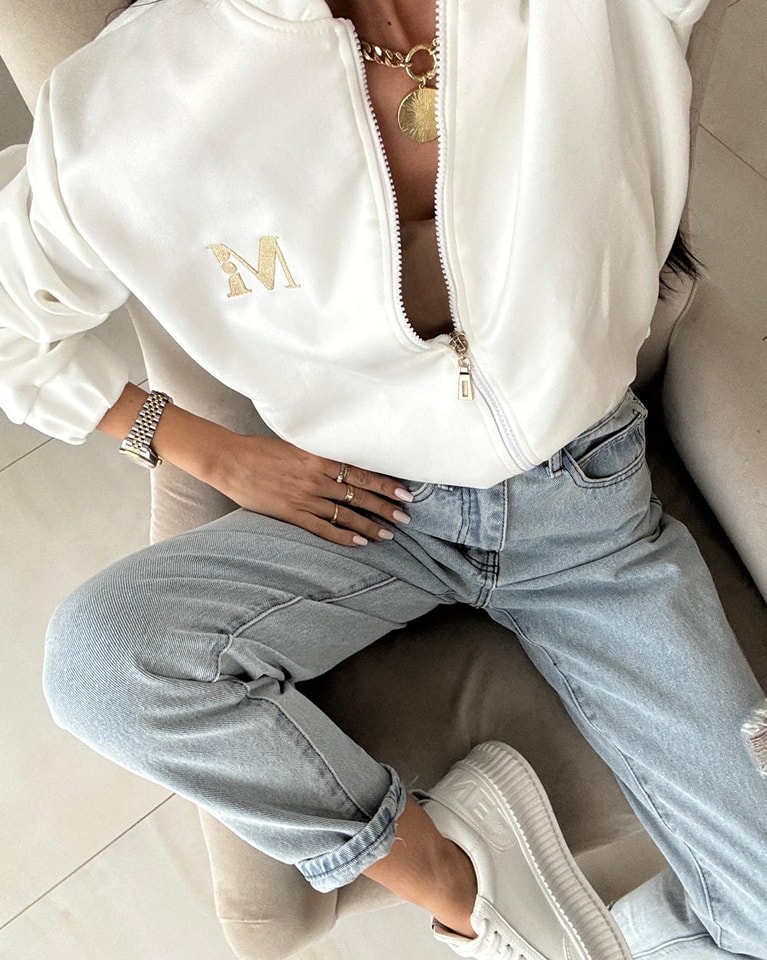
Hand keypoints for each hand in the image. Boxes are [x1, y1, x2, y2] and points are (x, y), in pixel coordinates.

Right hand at [215, 434, 413, 546]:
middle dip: (385, 507)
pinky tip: (360, 543)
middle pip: (359, 495)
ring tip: (389, 533)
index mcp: (319, 457)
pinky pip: (323, 529)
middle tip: (406, 517)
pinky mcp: (291, 513)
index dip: (385, 484)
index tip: (404, 492)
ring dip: (370, 525)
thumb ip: (318, 454)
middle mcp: (316, 478)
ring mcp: (305, 497)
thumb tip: (339, 461)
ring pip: (346, 514)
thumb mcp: (294, 444)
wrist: (229, 460)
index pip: (361, 472)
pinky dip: (343, 536)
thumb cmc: (259, 449)